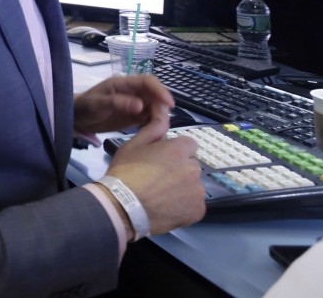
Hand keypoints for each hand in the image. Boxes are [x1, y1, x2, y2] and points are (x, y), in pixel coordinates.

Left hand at [74, 74, 173, 133]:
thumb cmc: (85, 106)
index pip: (147, 82)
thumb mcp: (98, 104)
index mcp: (123, 84)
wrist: (77, 118)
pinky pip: (149, 117)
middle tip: (163, 121)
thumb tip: (140, 105)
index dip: (160, 90)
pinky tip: (154, 132)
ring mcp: (134, 104)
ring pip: (154, 107)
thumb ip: (118, 103)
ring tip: (159, 128)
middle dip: (161, 106)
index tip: (169, 103)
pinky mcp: (134, 116)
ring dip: (159, 115)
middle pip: (154, 95)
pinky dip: (154, 123)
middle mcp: (132, 92)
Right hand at [105, 111, 205, 235]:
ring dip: (182, 188)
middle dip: (179, 169)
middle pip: (191, 165)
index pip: (189, 144)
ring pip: (193, 185)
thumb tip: (164, 111)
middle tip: (158, 179)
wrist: (123, 207)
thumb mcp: (133, 145)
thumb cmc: (126, 172)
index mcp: (179, 150)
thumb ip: (153, 128)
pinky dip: (184, 206)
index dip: (176, 152)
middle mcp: (193, 168)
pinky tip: (167, 207)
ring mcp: (198, 191)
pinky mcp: (198, 210)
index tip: (162, 160)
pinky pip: (194, 205)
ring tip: (161, 196)